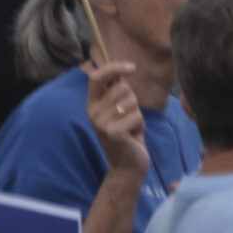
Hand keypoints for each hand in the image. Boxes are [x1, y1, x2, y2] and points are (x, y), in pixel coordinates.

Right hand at [85, 60, 149, 181]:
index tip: (132, 67)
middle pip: (122, 89)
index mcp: (92, 103)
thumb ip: (118, 92)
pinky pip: (136, 117)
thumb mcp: (119, 110)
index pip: (97, 77)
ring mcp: (100, 122)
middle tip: (128, 118)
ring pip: (131, 102)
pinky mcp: (112, 132)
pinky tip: (133, 136)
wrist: (127, 166)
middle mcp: (92, 111)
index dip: (114, 68)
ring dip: (138, 115)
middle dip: (133, 101)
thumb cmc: (127, 135)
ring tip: (131, 127)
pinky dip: (140, 125)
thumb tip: (124, 68)